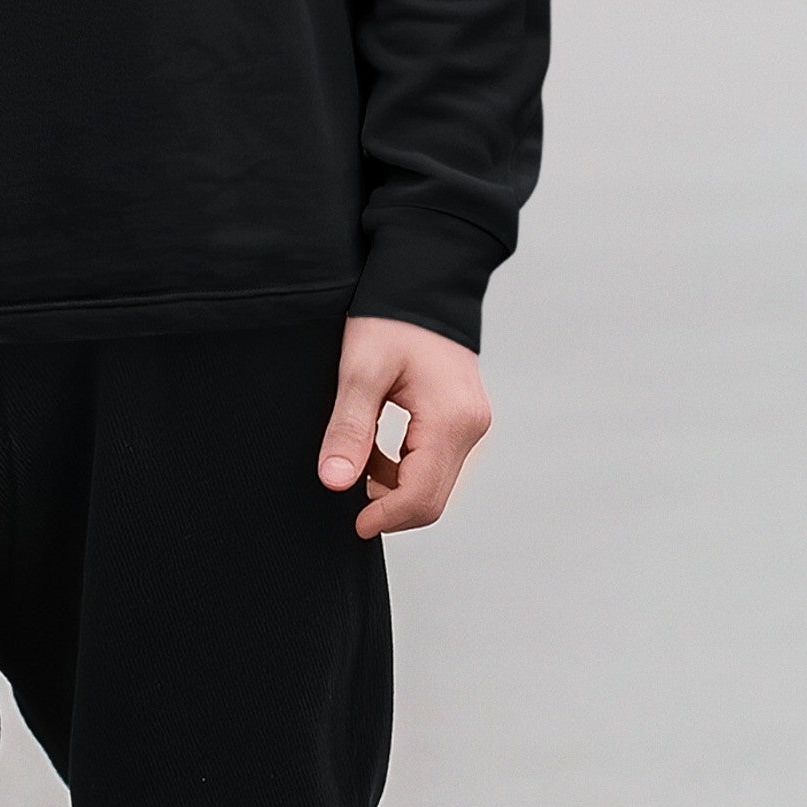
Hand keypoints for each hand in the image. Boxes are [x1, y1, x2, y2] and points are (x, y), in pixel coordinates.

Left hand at [318, 315, 491, 535]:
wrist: (422, 281)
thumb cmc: (389, 319)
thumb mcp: (360, 370)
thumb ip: (349, 428)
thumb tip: (335, 482)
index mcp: (450, 420)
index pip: (421, 496)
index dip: (386, 517)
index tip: (354, 525)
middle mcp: (471, 427)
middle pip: (433, 498)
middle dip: (390, 507)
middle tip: (348, 499)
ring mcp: (471, 423)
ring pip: (435, 482)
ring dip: (394, 486)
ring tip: (355, 461)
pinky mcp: (463, 418)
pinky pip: (437, 461)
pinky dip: (404, 468)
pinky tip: (375, 451)